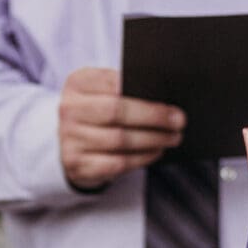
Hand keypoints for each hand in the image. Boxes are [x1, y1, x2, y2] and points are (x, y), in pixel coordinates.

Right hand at [59, 67, 185, 189]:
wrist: (70, 146)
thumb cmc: (97, 114)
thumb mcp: (103, 93)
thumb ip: (126, 89)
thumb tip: (164, 97)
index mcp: (77, 83)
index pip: (113, 83)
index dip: (143, 93)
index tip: (170, 101)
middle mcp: (68, 109)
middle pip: (116, 111)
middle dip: (153, 117)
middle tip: (179, 121)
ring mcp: (70, 138)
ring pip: (119, 139)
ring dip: (152, 139)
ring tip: (173, 138)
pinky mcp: (76, 164)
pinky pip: (116, 162)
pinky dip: (141, 158)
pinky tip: (156, 152)